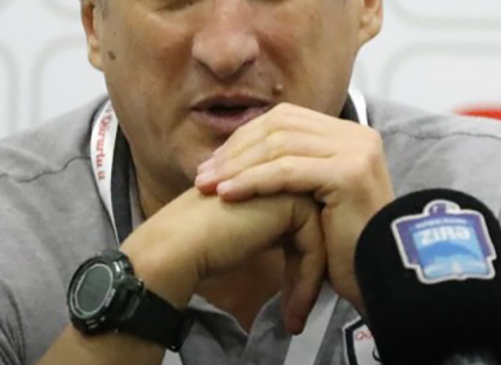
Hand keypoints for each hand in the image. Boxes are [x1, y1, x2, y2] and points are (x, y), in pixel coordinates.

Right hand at [121, 187, 325, 332]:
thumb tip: (299, 257)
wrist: (180, 241)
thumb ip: (272, 232)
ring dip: (308, 286)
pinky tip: (292, 312)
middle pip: (314, 234)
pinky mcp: (293, 202)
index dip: (299, 267)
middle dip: (307, 278)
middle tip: (296, 319)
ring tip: (294, 321)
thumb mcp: (246, 233)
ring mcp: (290, 186)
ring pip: (320, 241)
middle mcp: (284, 178)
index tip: (291, 308)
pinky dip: (307, 282)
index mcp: (272, 180)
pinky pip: (315, 247)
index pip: (303, 226)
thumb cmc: (201, 242)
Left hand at [194, 103, 393, 313]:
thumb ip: (296, 169)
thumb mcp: (318, 197)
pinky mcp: (349, 174)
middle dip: (237, 149)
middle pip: (280, 126)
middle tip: (204, 174)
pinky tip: (227, 194)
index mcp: (349, 135)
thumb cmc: (347, 246)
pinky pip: (288, 171)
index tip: (216, 163)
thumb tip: (248, 152)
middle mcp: (357, 136)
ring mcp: (356, 151)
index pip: (287, 119)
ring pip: (280, 146)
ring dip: (238, 165)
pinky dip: (253, 180)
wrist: (384, 277)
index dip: (246, 136)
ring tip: (208, 185)